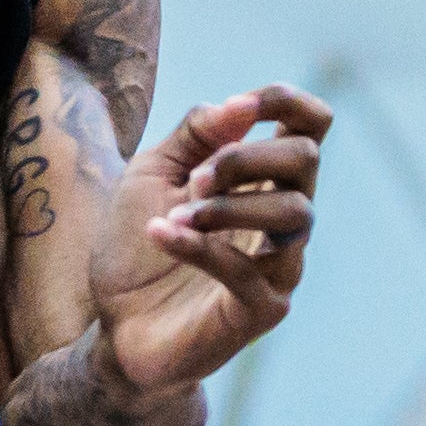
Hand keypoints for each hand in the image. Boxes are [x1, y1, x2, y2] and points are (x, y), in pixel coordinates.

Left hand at [88, 85, 330, 396]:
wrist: (114, 324)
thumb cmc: (137, 246)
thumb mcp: (152, 173)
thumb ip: (195, 135)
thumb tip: (239, 105)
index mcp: (263, 179)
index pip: (311, 126)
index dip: (285, 101)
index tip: (240, 106)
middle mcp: (282, 218)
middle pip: (306, 159)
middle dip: (245, 157)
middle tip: (196, 179)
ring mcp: (280, 265)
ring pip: (293, 214)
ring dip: (227, 206)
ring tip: (176, 215)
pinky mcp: (263, 309)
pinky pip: (248, 270)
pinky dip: (198, 246)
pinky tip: (160, 235)